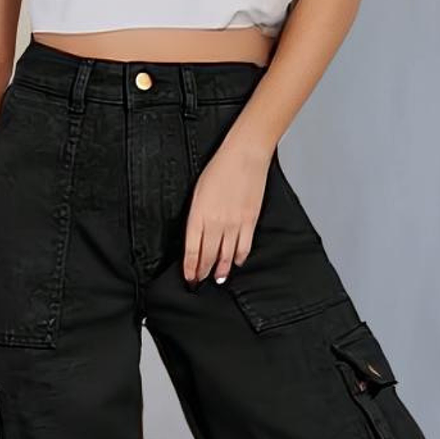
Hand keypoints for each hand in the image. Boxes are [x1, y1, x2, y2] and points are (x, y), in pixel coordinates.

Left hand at [184, 140, 272, 284]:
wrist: (244, 156)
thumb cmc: (219, 169)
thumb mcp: (198, 192)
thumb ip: (196, 216)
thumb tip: (196, 234)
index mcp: (199, 215)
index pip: (192, 250)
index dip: (190, 268)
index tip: (189, 278)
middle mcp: (216, 223)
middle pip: (208, 256)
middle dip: (203, 272)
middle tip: (200, 283)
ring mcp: (235, 223)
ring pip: (226, 255)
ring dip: (221, 270)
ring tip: (218, 279)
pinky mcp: (250, 221)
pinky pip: (244, 246)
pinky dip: (239, 257)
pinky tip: (236, 262)